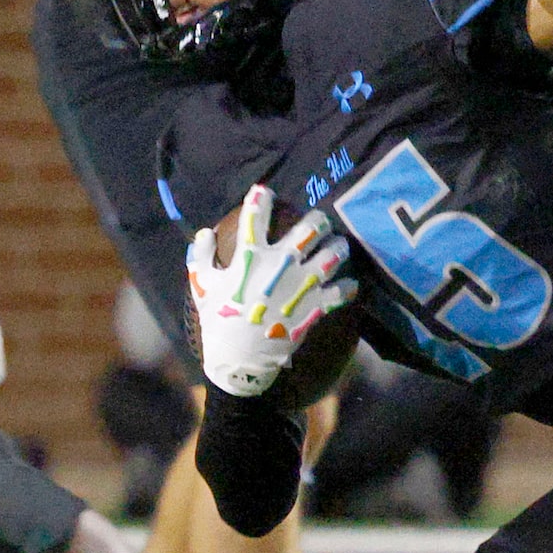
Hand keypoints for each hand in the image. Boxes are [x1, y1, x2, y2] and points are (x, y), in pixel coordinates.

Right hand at [188, 184, 357, 398]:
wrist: (239, 361)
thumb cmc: (218, 321)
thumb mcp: (201, 286)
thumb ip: (201, 256)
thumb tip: (204, 232)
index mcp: (251, 255)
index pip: (257, 214)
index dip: (261, 197)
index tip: (265, 192)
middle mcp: (281, 263)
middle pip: (311, 228)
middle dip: (319, 219)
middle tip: (320, 222)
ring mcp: (301, 284)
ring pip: (332, 254)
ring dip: (339, 247)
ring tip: (340, 245)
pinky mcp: (315, 307)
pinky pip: (340, 292)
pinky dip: (348, 288)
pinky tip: (350, 284)